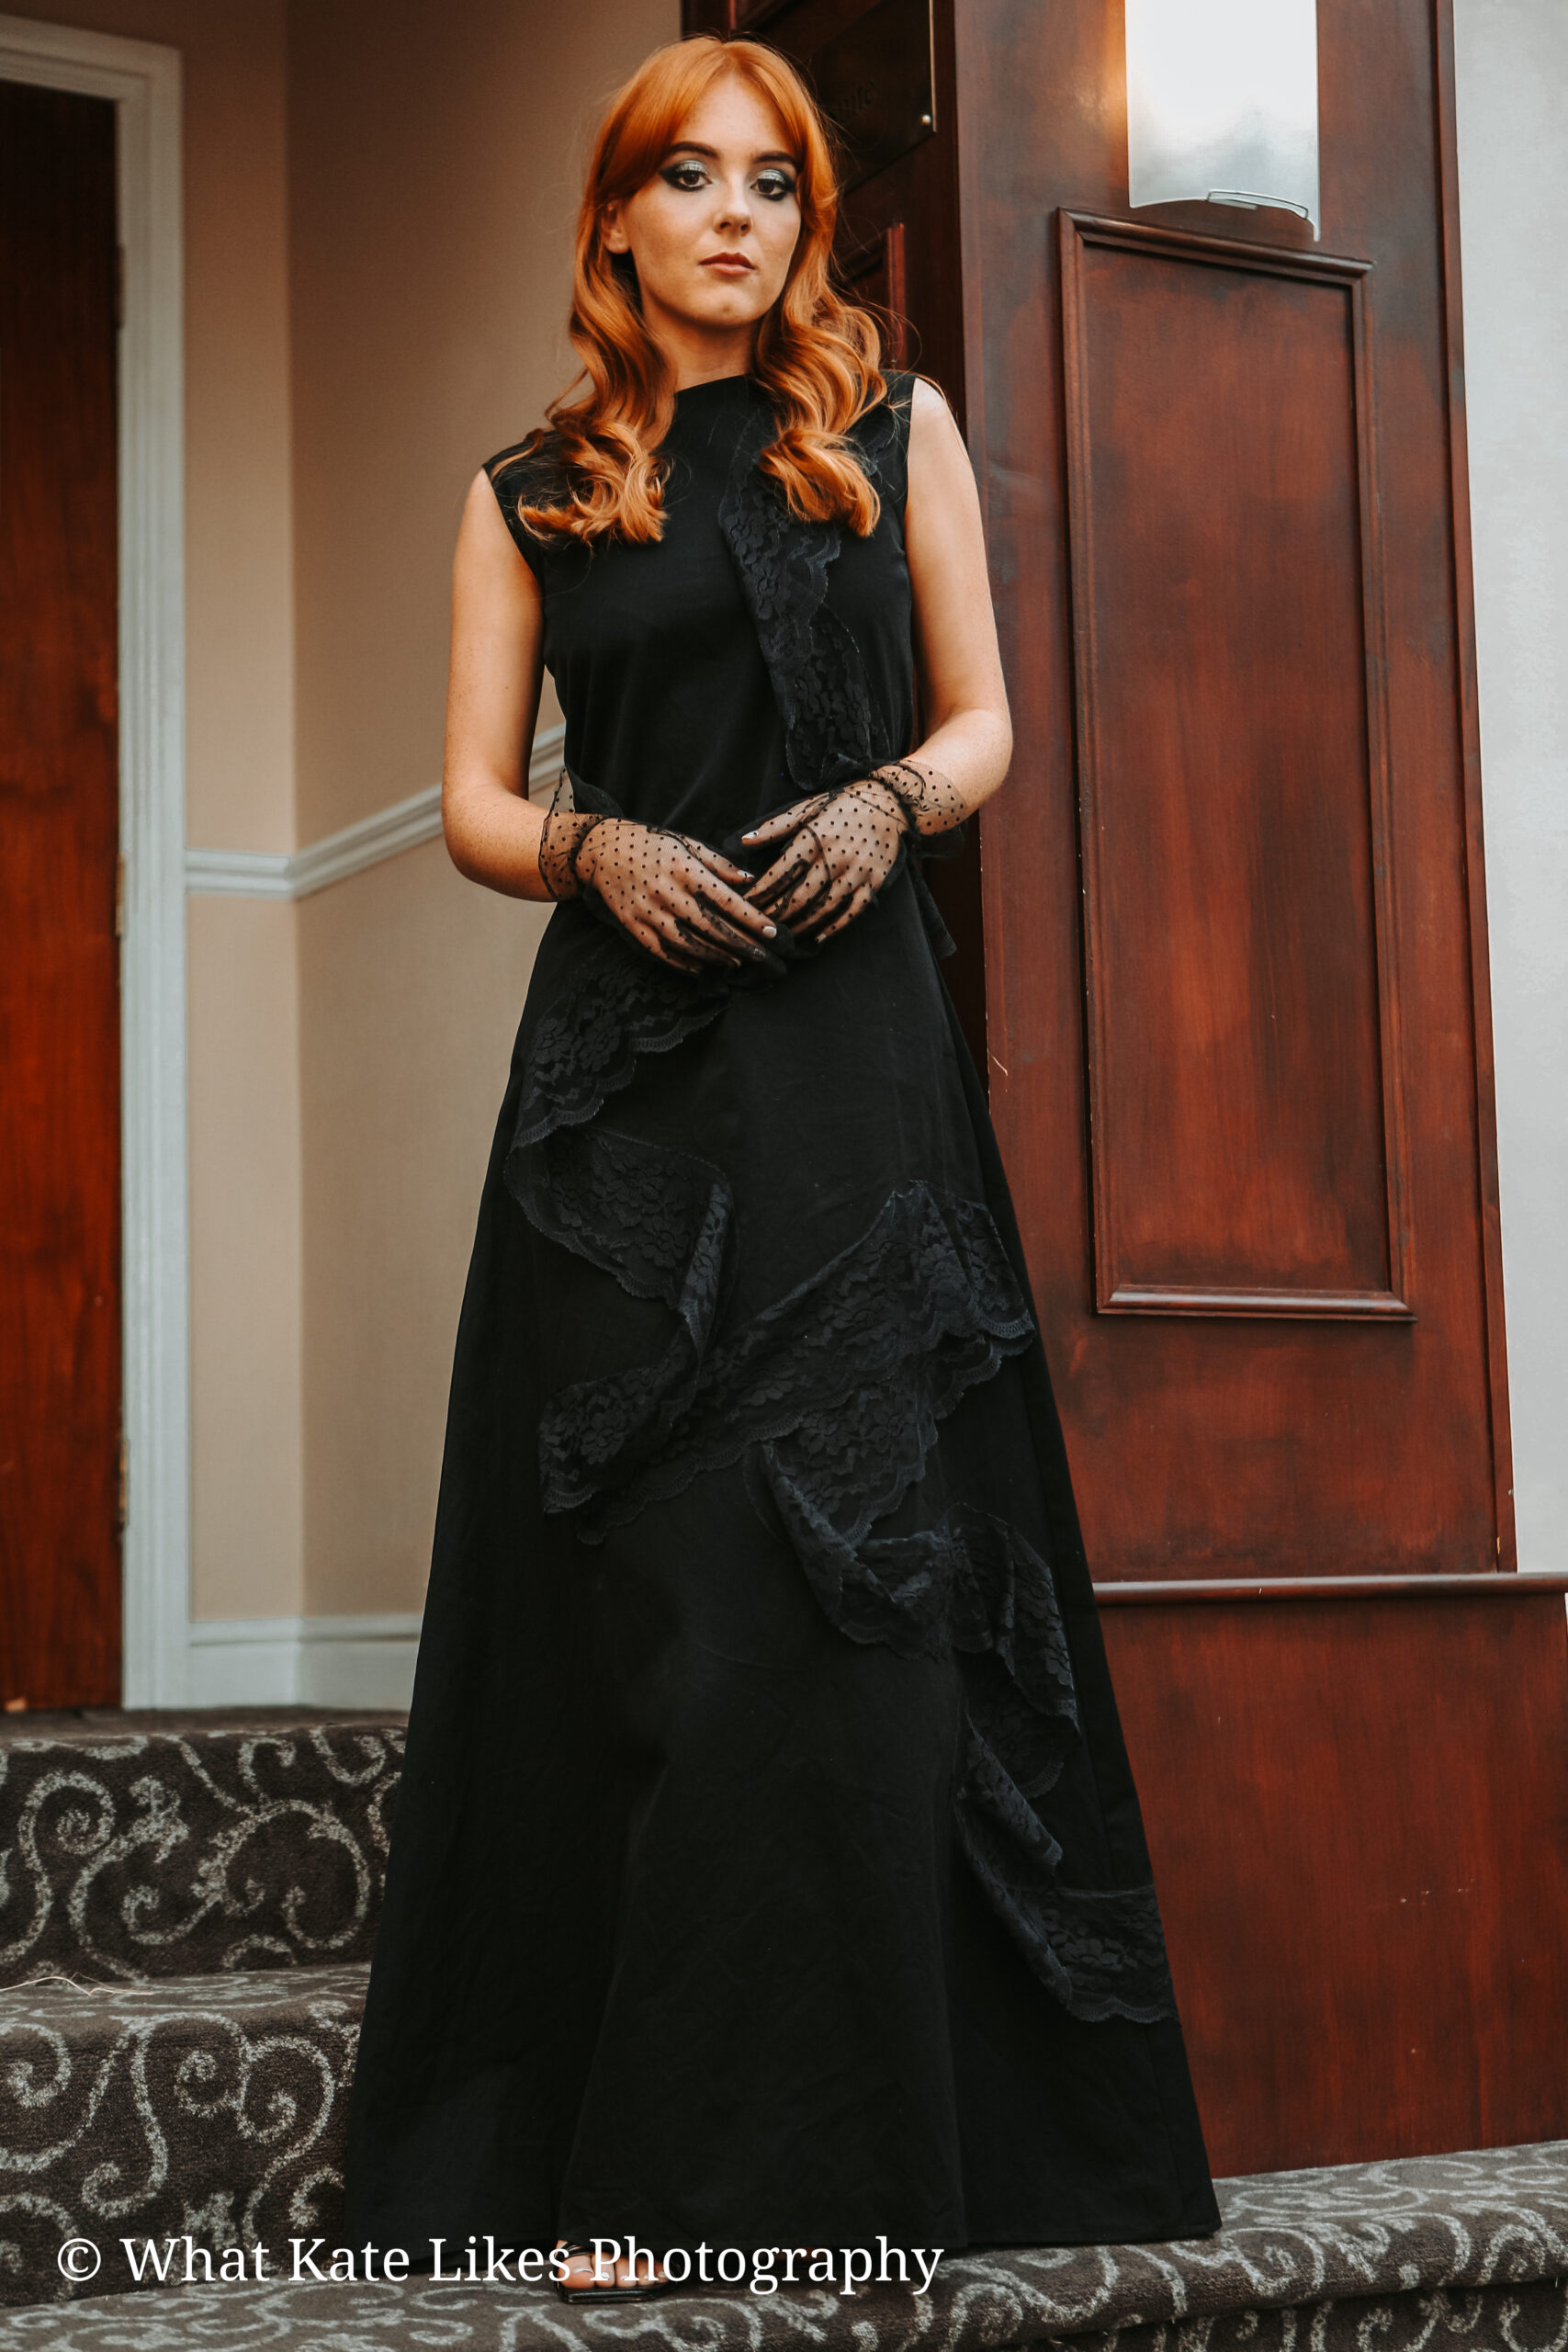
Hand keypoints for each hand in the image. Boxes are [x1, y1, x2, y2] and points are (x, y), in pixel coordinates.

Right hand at [573, 818, 777, 974]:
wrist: (602, 851)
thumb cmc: (652, 845)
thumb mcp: (686, 844)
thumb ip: (719, 864)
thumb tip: (750, 881)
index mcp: (683, 869)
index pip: (725, 900)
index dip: (751, 919)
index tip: (773, 932)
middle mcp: (666, 893)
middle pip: (711, 927)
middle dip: (742, 945)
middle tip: (765, 957)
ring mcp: (647, 913)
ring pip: (689, 944)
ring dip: (717, 957)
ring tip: (739, 963)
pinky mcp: (632, 928)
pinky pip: (663, 953)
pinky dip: (685, 964)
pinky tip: (704, 968)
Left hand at [742, 782, 906, 944]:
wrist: (889, 802)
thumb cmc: (841, 805)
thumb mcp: (806, 808)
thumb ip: (775, 827)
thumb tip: (744, 841)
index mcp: (813, 839)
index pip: (779, 874)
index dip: (760, 893)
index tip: (745, 904)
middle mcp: (834, 858)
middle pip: (798, 897)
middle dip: (776, 915)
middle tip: (760, 927)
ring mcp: (855, 873)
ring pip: (823, 909)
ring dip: (800, 926)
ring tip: (783, 937)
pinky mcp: (874, 883)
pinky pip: (852, 912)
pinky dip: (834, 927)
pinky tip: (818, 937)